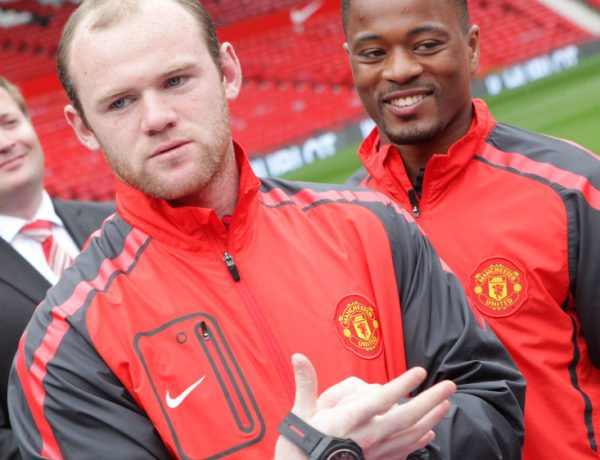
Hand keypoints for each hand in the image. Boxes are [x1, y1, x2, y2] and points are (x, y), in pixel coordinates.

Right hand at [274, 354, 455, 458]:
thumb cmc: (302, 445)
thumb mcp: (300, 413)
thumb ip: (305, 383)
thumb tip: (298, 356)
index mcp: (347, 420)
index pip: (380, 400)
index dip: (401, 385)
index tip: (420, 372)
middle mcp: (366, 436)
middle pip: (405, 417)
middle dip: (430, 400)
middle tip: (449, 386)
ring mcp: (374, 452)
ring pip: (409, 435)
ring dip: (431, 418)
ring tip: (446, 404)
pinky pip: (404, 452)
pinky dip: (419, 442)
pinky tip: (430, 433)